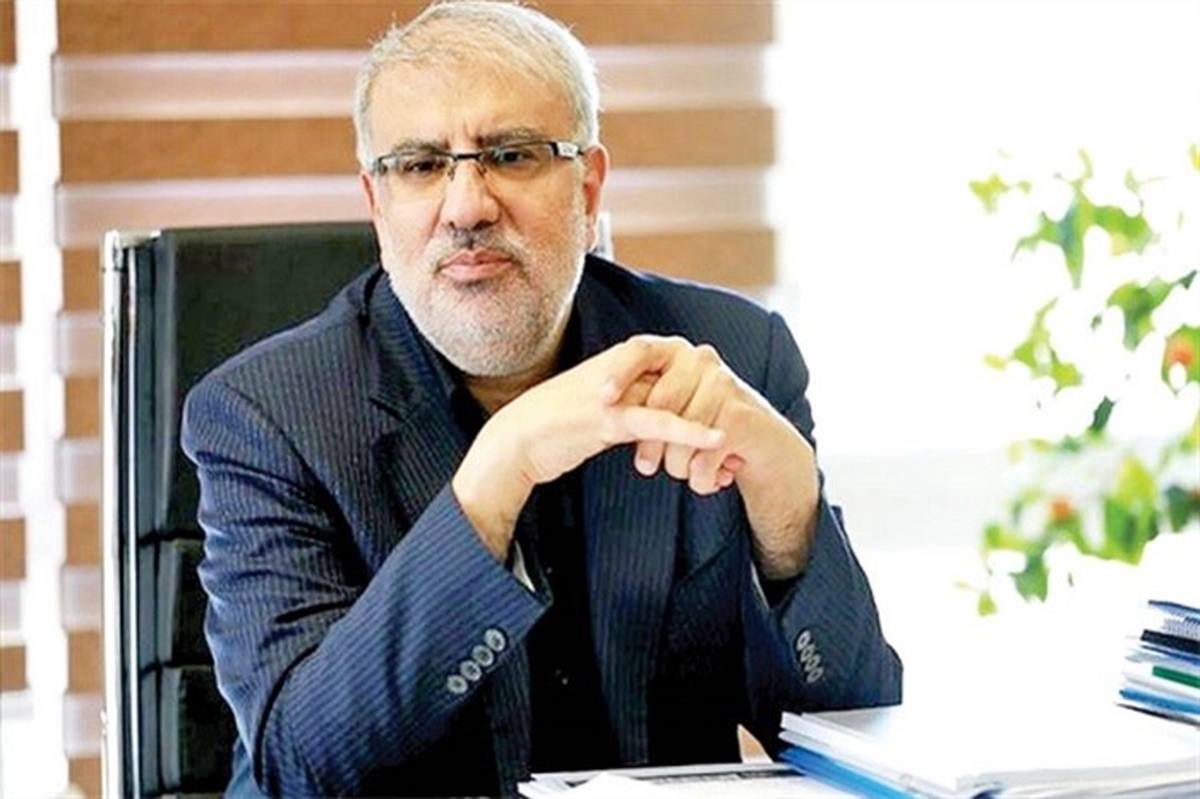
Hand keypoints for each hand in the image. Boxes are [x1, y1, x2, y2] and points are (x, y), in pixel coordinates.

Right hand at [452, 338, 726, 560]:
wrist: (513, 443)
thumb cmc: (552, 427)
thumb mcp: (599, 410)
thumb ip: (629, 405)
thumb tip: (659, 419)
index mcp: (618, 362)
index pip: (675, 361)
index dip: (702, 384)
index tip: (719, 415)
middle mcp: (620, 370)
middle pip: (683, 373)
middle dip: (711, 400)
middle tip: (732, 434)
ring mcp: (613, 392)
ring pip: (674, 395)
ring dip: (706, 416)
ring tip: (733, 438)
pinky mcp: (606, 418)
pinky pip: (656, 420)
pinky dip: (689, 430)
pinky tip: (716, 440)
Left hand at [604, 335, 819, 579]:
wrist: (765, 447)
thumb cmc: (708, 426)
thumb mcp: (671, 407)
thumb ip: (641, 403)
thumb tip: (601, 415)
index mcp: (677, 352)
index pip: (639, 351)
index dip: (619, 373)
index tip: (600, 401)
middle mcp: (701, 361)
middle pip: (657, 404)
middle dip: (650, 446)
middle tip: (645, 467)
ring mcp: (723, 386)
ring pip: (678, 437)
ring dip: (678, 468)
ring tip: (688, 473)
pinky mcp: (739, 417)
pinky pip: (702, 456)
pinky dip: (701, 479)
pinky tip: (710, 482)